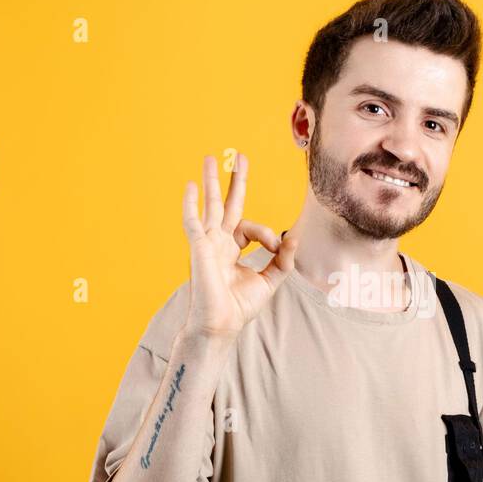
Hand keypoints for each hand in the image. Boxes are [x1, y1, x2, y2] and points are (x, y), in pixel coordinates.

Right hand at [180, 152, 297, 339]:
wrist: (221, 324)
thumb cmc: (239, 306)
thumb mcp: (269, 280)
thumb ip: (283, 260)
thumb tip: (293, 238)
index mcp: (233, 249)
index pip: (251, 228)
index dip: (267, 235)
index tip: (277, 248)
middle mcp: (219, 242)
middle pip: (228, 204)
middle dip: (234, 181)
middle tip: (239, 156)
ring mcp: (207, 243)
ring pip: (210, 206)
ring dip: (211, 182)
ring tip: (210, 158)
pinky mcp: (199, 248)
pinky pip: (193, 222)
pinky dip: (190, 204)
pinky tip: (189, 186)